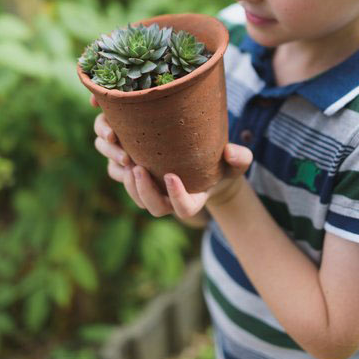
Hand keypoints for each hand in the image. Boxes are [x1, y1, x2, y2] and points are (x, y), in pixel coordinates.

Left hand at [89, 94, 253, 218]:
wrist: (203, 162)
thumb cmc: (221, 164)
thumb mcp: (235, 162)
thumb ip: (240, 158)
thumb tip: (231, 151)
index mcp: (193, 201)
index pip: (184, 210)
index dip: (177, 198)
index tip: (172, 176)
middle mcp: (171, 202)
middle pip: (154, 207)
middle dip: (144, 191)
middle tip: (138, 168)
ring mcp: (153, 192)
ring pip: (135, 196)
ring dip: (129, 182)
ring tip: (127, 158)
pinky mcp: (138, 179)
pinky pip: (122, 179)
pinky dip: (118, 167)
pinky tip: (119, 147)